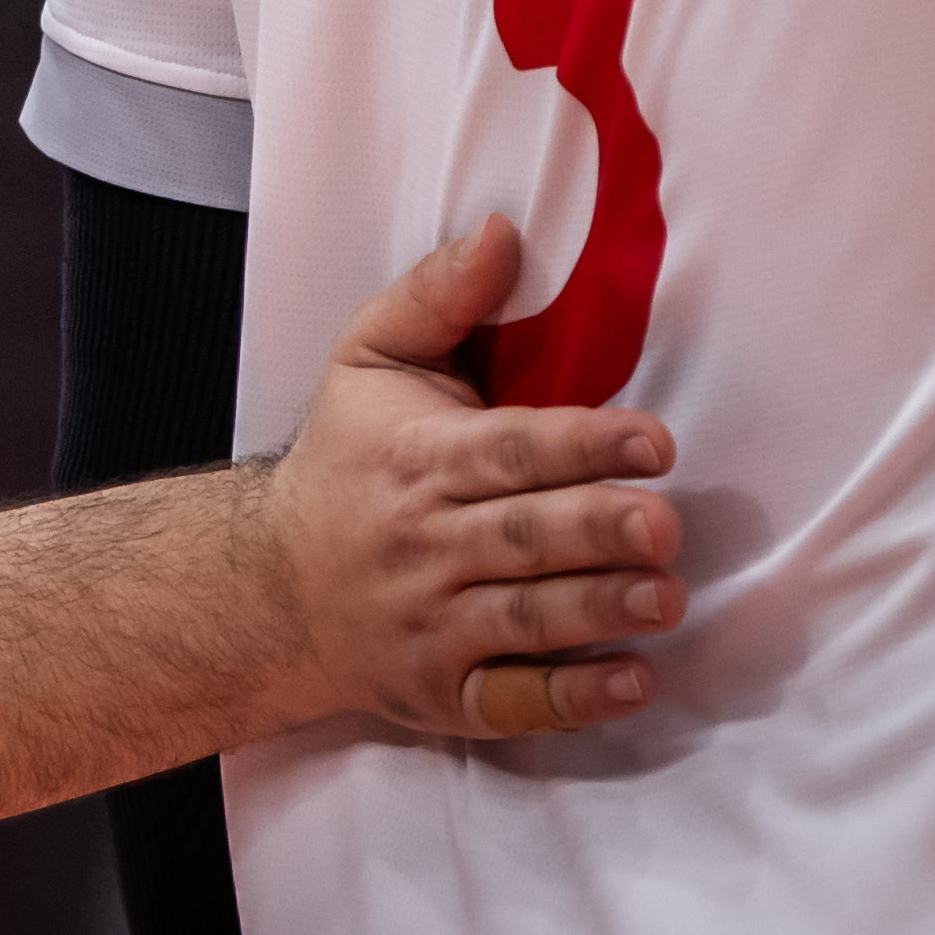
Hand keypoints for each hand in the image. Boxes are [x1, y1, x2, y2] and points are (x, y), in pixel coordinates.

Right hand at [258, 216, 681, 738]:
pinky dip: (570, 700)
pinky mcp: (443, 694)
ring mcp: (429, 626)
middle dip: (594, 531)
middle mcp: (421, 545)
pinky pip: (510, 705)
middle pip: (519, 538)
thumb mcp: (367, 359)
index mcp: (414, 458)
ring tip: (664, 596)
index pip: (506, 450)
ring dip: (598, 611)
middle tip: (664, 524)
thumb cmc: (344, 460)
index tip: (654, 440)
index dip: (582, 444)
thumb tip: (505, 230)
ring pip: (523, 620)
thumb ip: (438, 294)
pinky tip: (631, 682)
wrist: (269, 586)